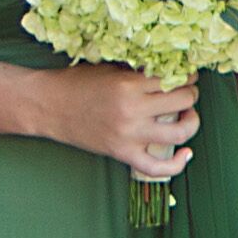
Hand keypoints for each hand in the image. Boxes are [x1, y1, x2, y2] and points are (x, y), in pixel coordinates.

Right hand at [42, 67, 201, 185]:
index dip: (187, 75)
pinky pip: (157, 167)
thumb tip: (172, 70)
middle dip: (190, 94)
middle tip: (186, 91)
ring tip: (186, 115)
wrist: (46, 105)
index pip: (175, 79)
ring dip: (191, 122)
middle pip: (184, 101)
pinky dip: (177, 164)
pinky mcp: (121, 153)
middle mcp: (131, 111)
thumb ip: (139, 72)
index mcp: (129, 85)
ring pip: (180, 132)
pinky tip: (186, 152)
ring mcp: (128, 135)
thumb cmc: (76, 83)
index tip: (187, 75)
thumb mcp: (110, 69)